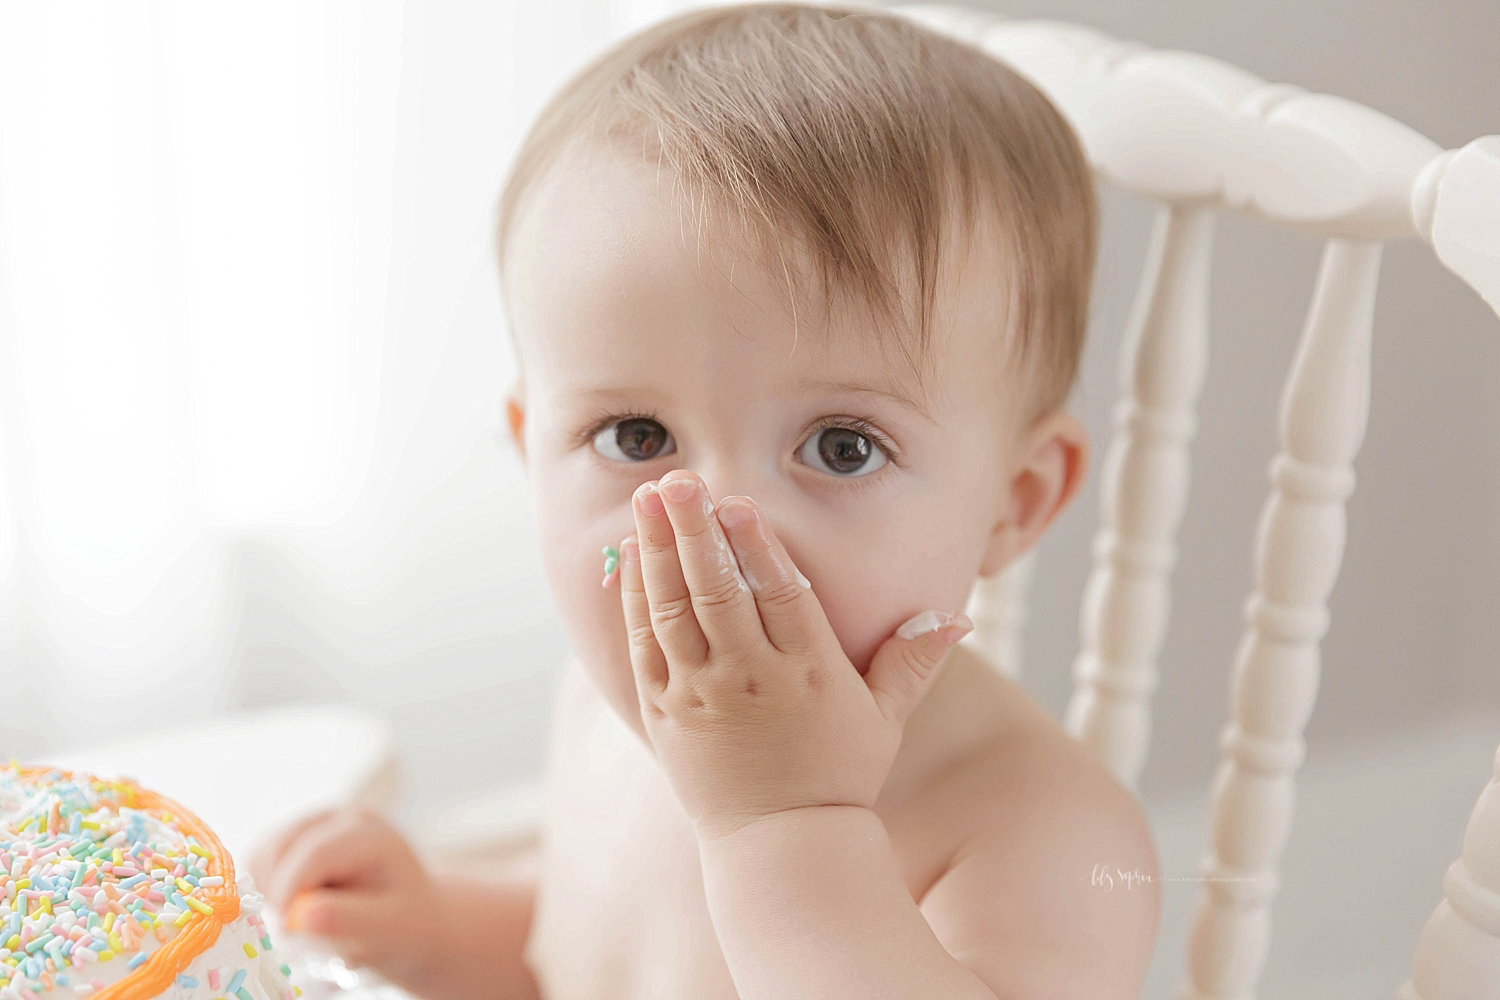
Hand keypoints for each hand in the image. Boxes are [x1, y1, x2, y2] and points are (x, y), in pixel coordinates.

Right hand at [247, 806, 438, 985]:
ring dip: (271, 889)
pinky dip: (267, 885)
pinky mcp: (299, 835)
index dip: (290, 891)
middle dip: (278, 891)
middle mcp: (341, 816)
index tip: (285, 931)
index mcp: (369, 832)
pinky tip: (296, 904)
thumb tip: (299, 917)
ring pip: (265, 850)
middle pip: (282, 846)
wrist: (413, 916)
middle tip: (293, 930)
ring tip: (303, 916)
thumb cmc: (403, 923)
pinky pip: (262, 856)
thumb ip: (346, 921)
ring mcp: (318, 821)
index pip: (315, 853)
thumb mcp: (385, 929)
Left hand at [618, 469, 972, 842]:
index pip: (780, 596)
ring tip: (646, 499)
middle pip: (718, 592)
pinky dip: (638, 599)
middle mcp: (750, 679)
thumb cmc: (839, 774)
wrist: (781, 844)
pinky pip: (646, 645)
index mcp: (808, 673)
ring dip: (657, 551)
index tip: (738, 502)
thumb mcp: (886, 719)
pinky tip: (632, 556)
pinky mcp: (665, 711)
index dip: (757, 547)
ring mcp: (702, 694)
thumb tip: (956, 614)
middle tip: (676, 481)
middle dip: (695, 530)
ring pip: (675, 611)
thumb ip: (912, 661)